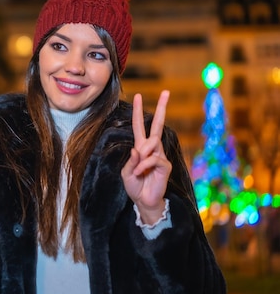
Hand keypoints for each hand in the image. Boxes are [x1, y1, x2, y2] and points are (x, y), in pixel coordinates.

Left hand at [120, 90, 171, 223]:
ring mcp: (160, 156)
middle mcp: (152, 149)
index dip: (138, 111)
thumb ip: (130, 161)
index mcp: (140, 148)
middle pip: (157, 125)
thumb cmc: (135, 186)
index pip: (139, 126)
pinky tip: (142, 172)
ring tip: (139, 169)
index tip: (138, 95)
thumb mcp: (126, 173)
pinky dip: (145, 165)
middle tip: (166, 92)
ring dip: (142, 155)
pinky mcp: (165, 165)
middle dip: (161, 108)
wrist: (144, 201)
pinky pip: (154, 159)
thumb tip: (137, 150)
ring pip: (152, 144)